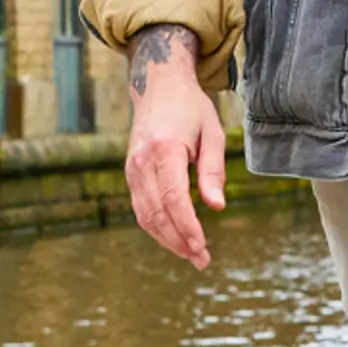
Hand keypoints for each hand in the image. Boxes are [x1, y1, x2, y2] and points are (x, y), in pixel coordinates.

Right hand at [122, 25, 226, 268]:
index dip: (187, 227)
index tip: (202, 247)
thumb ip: (214, 170)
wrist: (158, 86)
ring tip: (191, 255)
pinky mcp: (130, 172)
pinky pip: (141, 207)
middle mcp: (142, 162)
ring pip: (145, 215)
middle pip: (157, 212)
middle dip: (179, 241)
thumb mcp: (213, 133)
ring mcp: (132, 168)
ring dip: (167, 239)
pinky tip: (175, 237)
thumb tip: (217, 207)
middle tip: (202, 260)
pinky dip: (156, 226)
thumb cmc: (191, 108)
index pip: (173, 198)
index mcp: (165, 149)